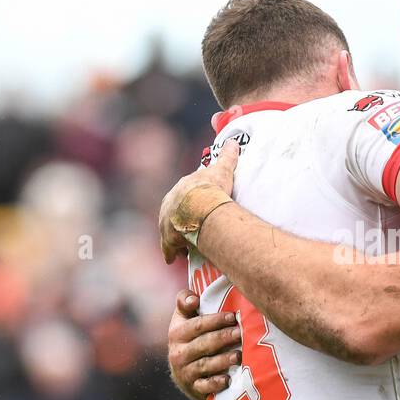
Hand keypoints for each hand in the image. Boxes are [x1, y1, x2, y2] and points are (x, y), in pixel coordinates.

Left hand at [158, 139, 240, 262]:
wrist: (200, 206)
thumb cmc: (211, 187)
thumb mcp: (222, 169)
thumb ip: (228, 156)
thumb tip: (233, 142)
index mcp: (181, 188)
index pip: (184, 195)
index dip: (190, 202)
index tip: (196, 207)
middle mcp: (169, 204)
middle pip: (174, 213)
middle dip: (181, 219)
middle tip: (192, 227)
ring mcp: (166, 221)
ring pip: (170, 230)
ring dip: (176, 237)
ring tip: (186, 244)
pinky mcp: (167, 238)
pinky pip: (168, 248)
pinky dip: (171, 253)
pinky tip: (175, 258)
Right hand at [166, 289, 242, 399]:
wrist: (184, 372)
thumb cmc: (190, 337)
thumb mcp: (184, 318)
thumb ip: (185, 302)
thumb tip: (193, 299)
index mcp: (177, 333)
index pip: (197, 326)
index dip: (215, 320)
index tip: (232, 317)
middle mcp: (178, 353)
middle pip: (203, 344)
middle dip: (223, 338)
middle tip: (240, 333)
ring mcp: (185, 372)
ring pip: (205, 365)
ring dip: (222, 360)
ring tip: (239, 355)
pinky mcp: (193, 388)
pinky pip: (204, 386)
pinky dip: (215, 383)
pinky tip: (227, 379)